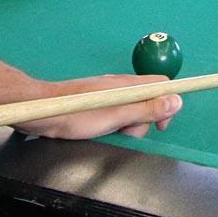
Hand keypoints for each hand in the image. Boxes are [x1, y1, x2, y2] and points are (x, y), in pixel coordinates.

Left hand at [11, 74, 183, 138]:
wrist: (41, 112)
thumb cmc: (75, 114)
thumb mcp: (116, 116)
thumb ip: (146, 109)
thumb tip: (175, 101)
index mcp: (127, 84)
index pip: (161, 86)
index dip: (167, 106)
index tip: (159, 125)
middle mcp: (119, 85)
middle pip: (147, 101)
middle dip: (142, 121)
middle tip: (124, 132)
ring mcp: (107, 93)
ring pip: (130, 110)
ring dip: (125, 126)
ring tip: (106, 132)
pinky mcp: (96, 102)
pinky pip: (115, 114)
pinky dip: (112, 125)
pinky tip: (98, 130)